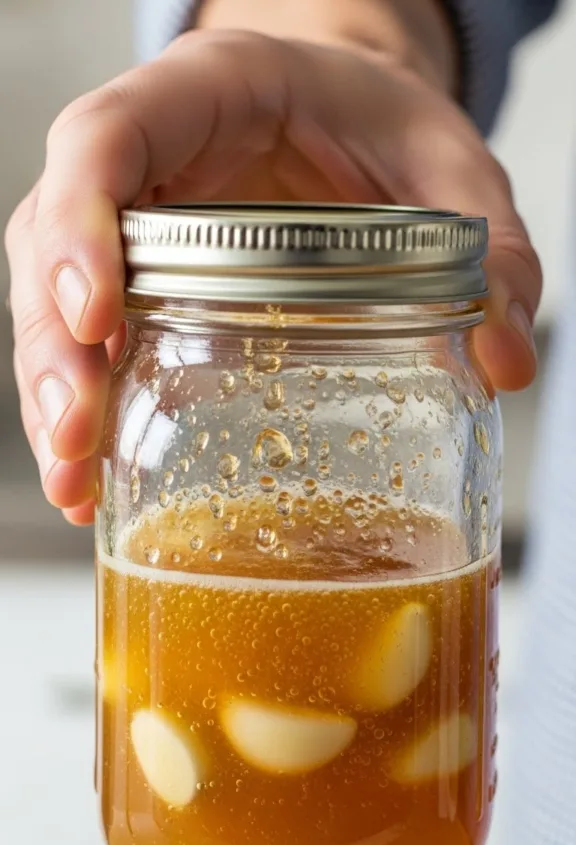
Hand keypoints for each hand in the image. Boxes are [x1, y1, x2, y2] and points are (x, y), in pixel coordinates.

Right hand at [5, 25, 541, 524]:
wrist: (349, 119)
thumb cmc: (382, 126)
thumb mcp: (450, 169)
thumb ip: (492, 252)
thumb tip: (506, 359)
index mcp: (206, 93)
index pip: (107, 139)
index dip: (83, 225)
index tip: (100, 318)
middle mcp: (148, 156)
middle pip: (51, 237)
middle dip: (55, 345)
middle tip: (79, 436)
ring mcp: (132, 222)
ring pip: (50, 295)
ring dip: (54, 390)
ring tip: (75, 480)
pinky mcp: (140, 278)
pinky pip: (85, 332)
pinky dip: (83, 401)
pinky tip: (90, 469)